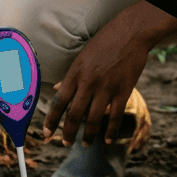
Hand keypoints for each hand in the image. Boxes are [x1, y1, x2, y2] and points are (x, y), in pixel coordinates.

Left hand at [42, 2, 176, 145]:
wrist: (131, 32)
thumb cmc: (105, 42)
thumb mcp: (82, 56)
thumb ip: (71, 75)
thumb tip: (56, 88)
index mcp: (75, 73)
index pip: (58, 102)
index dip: (51, 120)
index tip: (46, 133)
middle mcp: (88, 82)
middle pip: (74, 115)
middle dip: (68, 133)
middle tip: (65, 143)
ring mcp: (106, 87)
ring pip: (94, 119)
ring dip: (88, 136)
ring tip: (86, 144)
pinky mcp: (123, 90)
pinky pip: (115, 116)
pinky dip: (111, 131)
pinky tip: (107, 139)